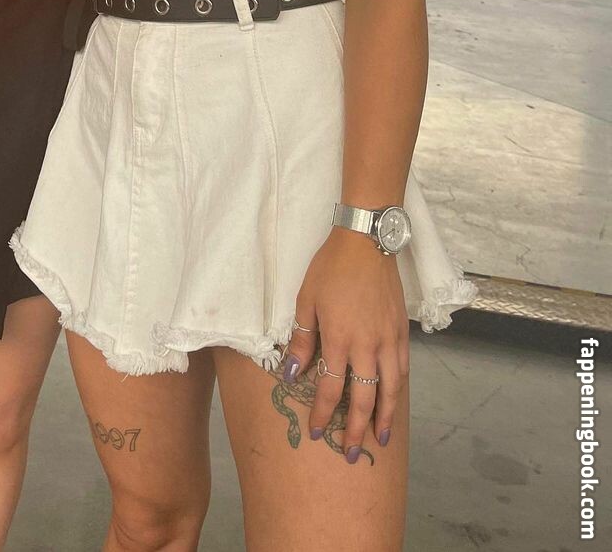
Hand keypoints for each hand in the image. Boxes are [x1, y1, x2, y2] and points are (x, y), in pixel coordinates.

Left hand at [280, 226, 408, 460]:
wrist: (366, 242)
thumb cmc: (331, 269)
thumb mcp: (306, 300)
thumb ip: (302, 340)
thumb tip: (293, 374)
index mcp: (340, 338)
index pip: (331, 388)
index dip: (323, 413)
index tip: (316, 431)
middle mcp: (367, 345)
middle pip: (364, 397)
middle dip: (356, 429)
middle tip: (352, 454)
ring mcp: (388, 339)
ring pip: (390, 389)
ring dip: (384, 417)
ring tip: (379, 439)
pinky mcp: (401, 330)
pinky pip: (403, 370)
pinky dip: (399, 391)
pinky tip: (393, 401)